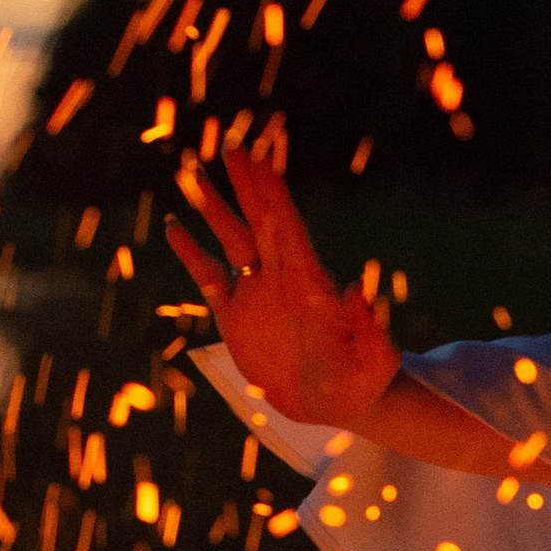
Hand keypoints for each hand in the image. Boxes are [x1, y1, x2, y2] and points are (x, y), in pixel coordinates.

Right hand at [164, 144, 396, 432]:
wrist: (338, 406)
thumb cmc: (364, 382)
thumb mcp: (374, 359)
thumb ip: (369, 326)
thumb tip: (358, 286)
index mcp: (311, 283)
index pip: (287, 228)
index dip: (272, 194)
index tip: (259, 159)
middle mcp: (282, 278)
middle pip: (259, 220)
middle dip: (246, 184)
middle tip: (231, 144)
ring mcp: (257, 295)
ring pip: (231, 240)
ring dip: (214, 209)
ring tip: (193, 175)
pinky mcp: (236, 319)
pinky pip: (210, 278)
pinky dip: (193, 254)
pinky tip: (176, 229)